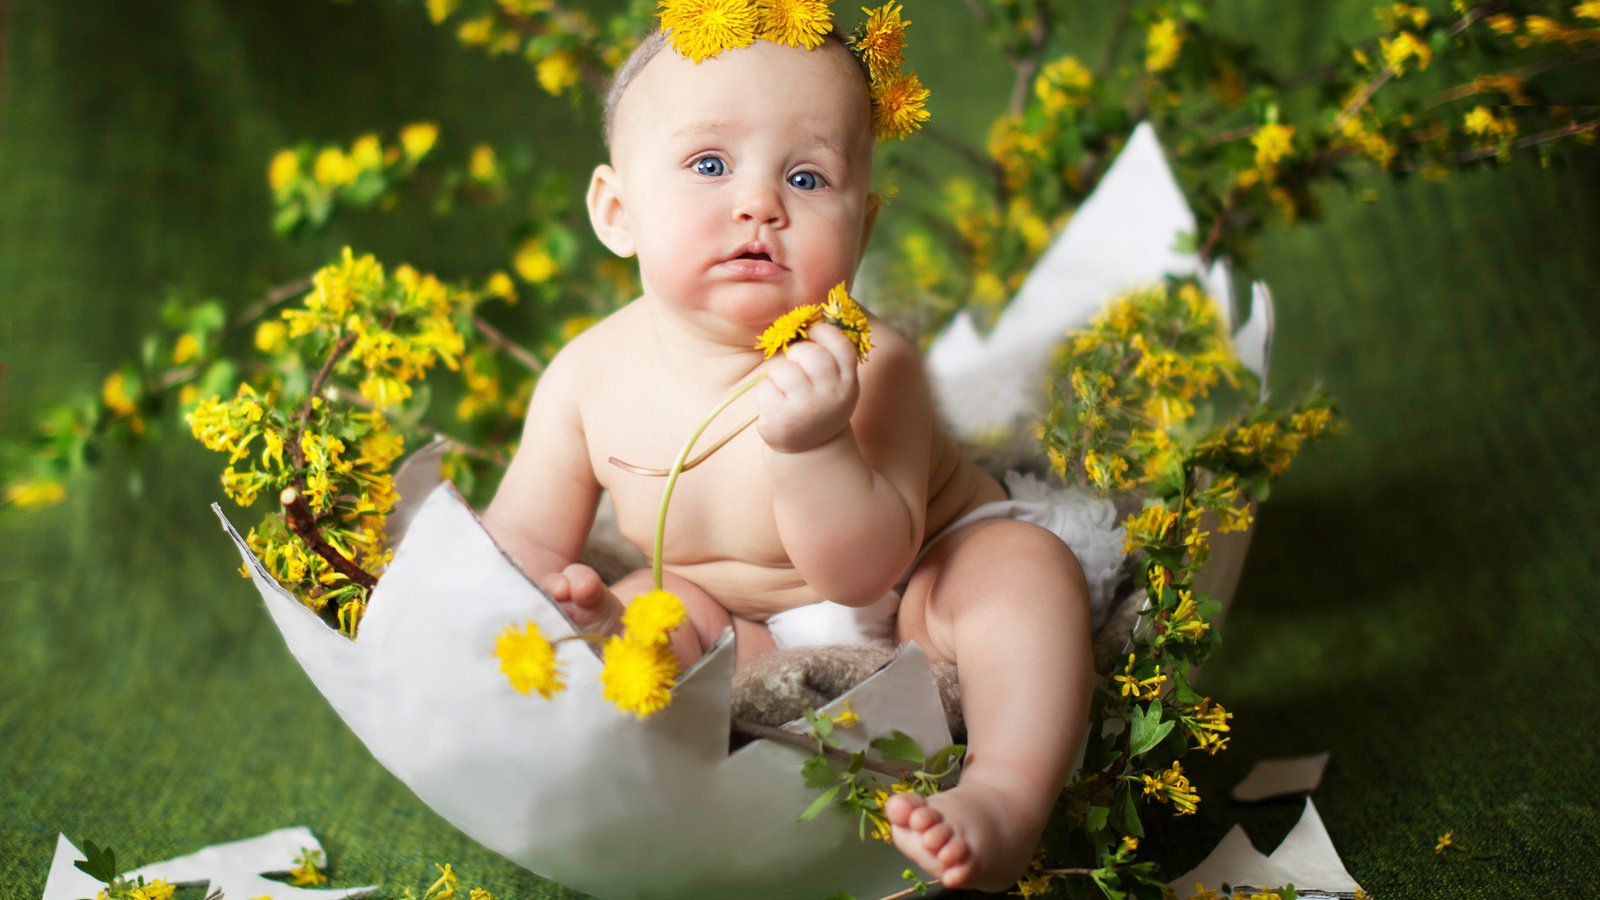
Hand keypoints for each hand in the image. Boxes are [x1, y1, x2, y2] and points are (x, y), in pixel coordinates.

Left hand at [755, 323, 859, 453]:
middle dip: (796, 354)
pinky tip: (775, 407)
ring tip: (785, 391)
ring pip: (781, 370)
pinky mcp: (783, 421)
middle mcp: (832, 395)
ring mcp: (808, 409)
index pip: (840, 344)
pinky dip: (764, 394)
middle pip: (809, 354)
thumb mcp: (834, 379)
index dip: (821, 332)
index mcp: (848, 380)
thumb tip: (819, 307)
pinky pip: (764, 389)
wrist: (810, 447)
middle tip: (796, 368)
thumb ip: (829, 350)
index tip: (810, 335)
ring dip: (777, 376)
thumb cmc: (817, 399)